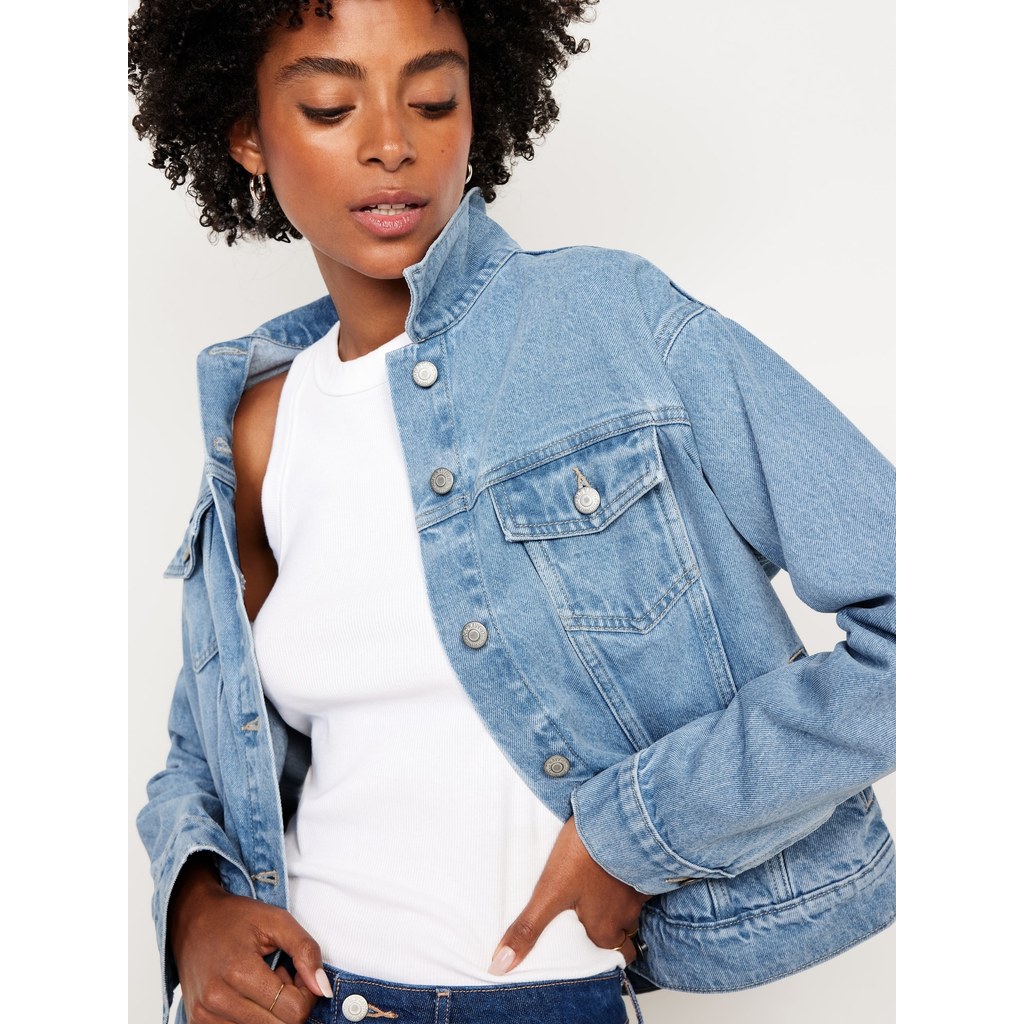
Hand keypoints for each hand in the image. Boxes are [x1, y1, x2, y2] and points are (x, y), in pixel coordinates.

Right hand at [169, 856, 332, 1022]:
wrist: (192, 920)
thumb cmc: (236, 918)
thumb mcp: (277, 920)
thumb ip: (306, 951)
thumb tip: (323, 989)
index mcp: (238, 971)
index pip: (293, 1011)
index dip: (305, 993)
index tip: (295, 971)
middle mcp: (216, 1000)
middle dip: (289, 1005)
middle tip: (279, 977)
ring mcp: (203, 1016)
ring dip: (270, 1013)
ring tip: (261, 983)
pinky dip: (252, 1019)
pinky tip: (247, 995)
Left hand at [487, 814, 652, 973]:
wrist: (619, 819)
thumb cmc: (584, 856)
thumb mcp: (549, 892)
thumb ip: (528, 929)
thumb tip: (501, 965)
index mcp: (604, 929)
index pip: (617, 955)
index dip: (608, 953)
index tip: (596, 947)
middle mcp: (627, 915)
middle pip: (626, 932)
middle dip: (615, 928)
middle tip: (595, 916)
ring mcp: (641, 890)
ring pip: (635, 906)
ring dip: (622, 902)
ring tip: (602, 889)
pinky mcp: (649, 866)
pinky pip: (645, 880)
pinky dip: (634, 877)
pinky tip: (619, 865)